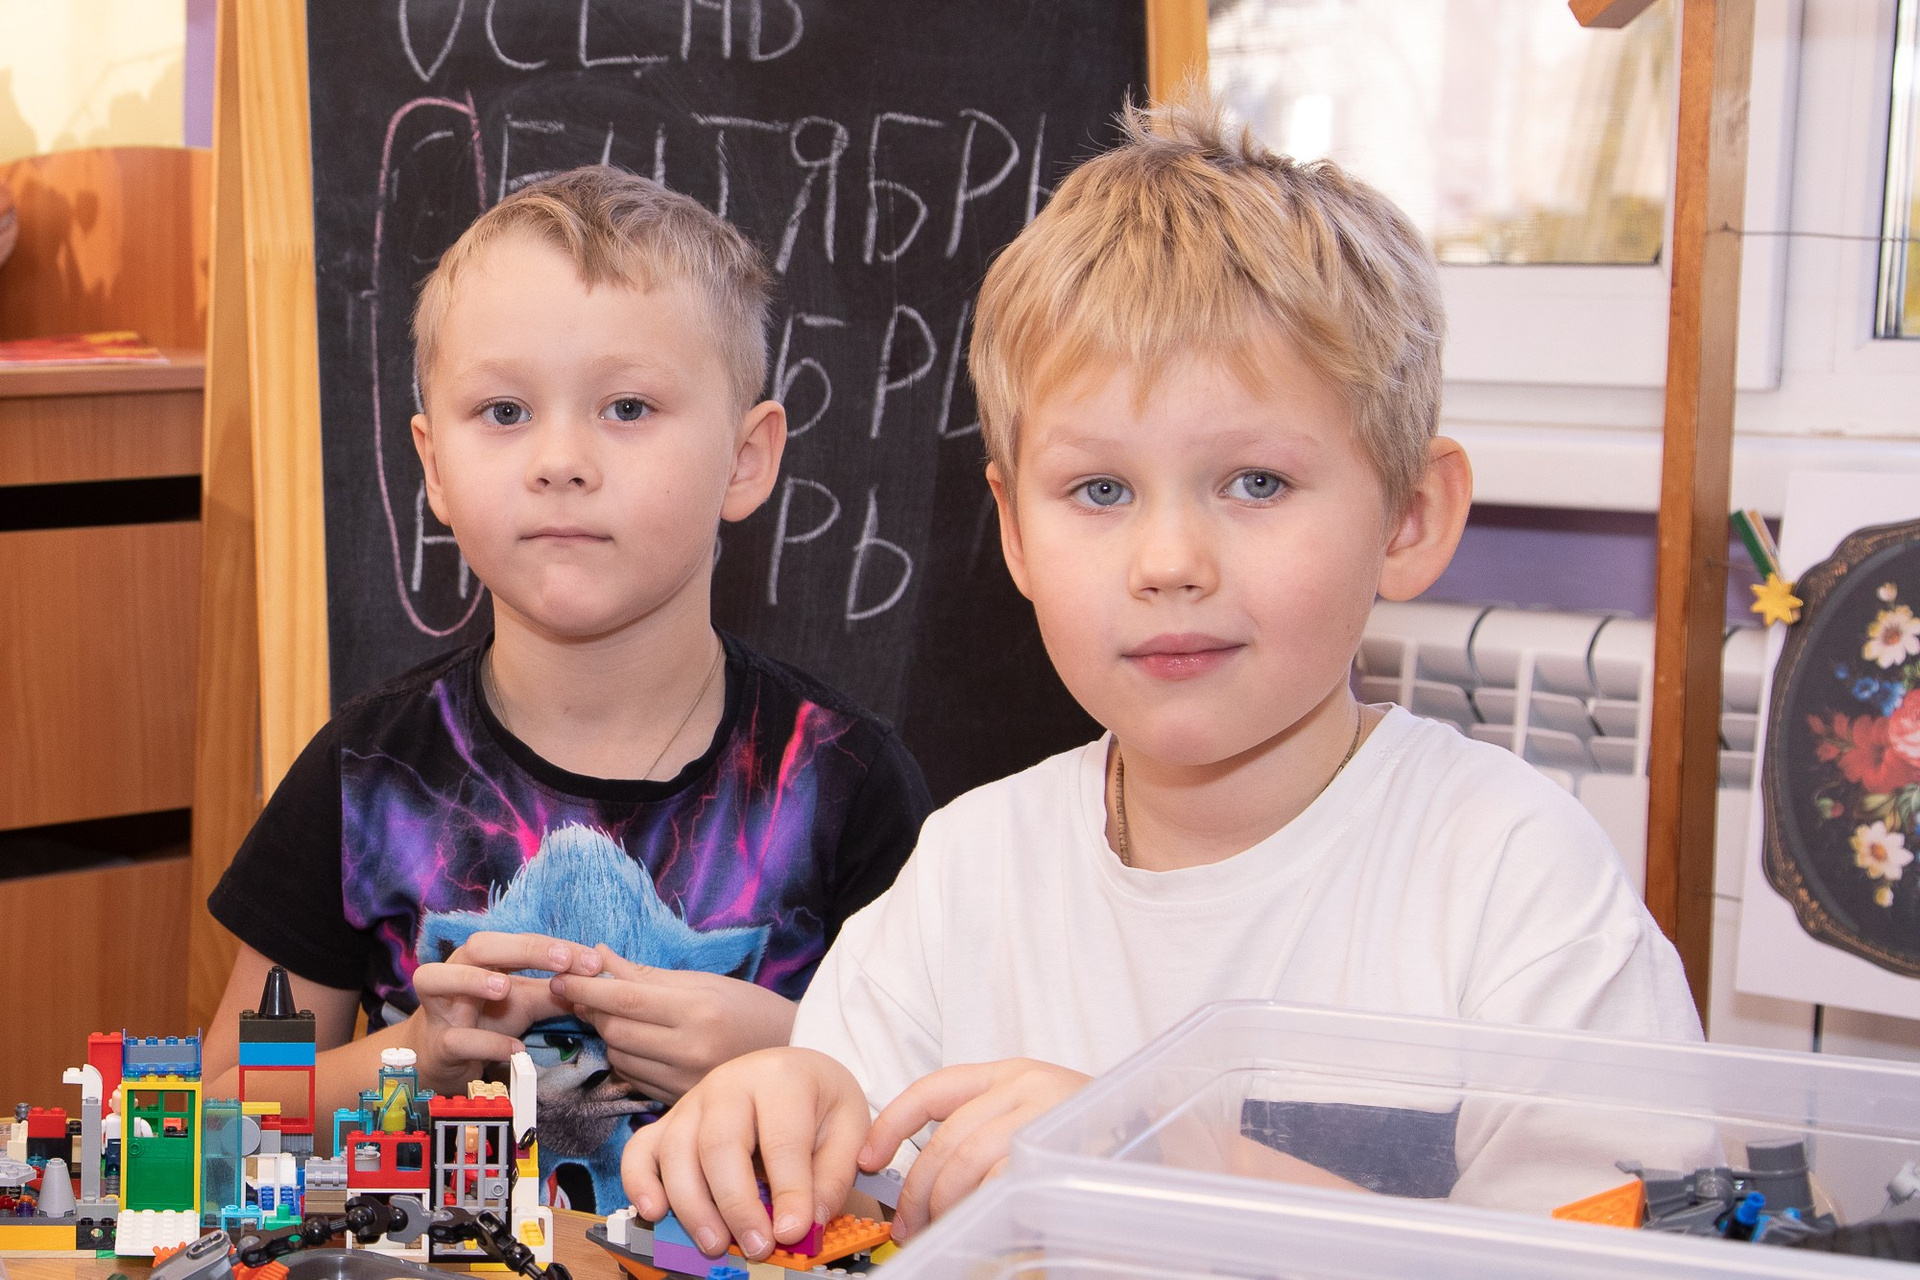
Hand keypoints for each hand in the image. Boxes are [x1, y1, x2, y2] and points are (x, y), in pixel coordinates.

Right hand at [407, 932, 602, 1091]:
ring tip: (506, 988)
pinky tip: (515, 1050)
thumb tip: (596, 983)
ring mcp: (440, 1008)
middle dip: (521, 949)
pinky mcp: (437, 1044)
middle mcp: (455, 972)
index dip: (556, 948)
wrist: (442, 1059)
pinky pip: (455, 1039)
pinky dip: (486, 1043)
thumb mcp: (523, 1003)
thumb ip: (555, 993)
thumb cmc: (483, 1021)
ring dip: (472, 980)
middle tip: (562, 961)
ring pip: (436, 979)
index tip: (593, 961)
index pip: (520, 942)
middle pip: (478, 946)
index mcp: (482, 959)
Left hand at [551, 944, 797, 1104]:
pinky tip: (635, 1044)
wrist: (791, 1052)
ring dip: (607, 1035)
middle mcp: (689, 1048)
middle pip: (615, 1030)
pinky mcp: (682, 1101)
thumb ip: (646, 974)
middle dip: (592, 1009)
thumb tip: (597, 955)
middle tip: (582, 992)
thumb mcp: (702, 982)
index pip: (624, 997)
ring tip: (613, 1016)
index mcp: (696, 1009)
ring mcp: (685, 1080)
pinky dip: (625, 1059)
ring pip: (620, 1057)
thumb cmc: (748, 1007)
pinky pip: (635, 1079)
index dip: (586, 987)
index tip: (560, 975)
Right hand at [621, 1047, 869, 1262]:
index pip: (782, 1139)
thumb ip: (834, 1174)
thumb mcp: (848, 1126)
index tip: (794, 1233)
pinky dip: (639, 1182)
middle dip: (736, 1203)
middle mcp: (730, 1083)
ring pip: (677, 1152)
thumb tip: (809, 1222)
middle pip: (720, 1144)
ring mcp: (693, 1102)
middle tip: (756, 1247)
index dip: (788, 1190)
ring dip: (692, 1205)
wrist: (791, 1070)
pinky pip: (640, 1149)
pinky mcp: (669, 1121)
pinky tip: (654, 1213)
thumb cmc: (819, 1101)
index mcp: (782, 1079)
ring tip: (715, 1245)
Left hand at [862, 1058, 1089, 1240]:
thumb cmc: (1095, 1139)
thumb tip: (932, 1174)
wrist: (1166, 1146)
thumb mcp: (1038, 1117)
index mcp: (1012, 1073)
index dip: (891, 1123)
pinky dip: (978, 1208)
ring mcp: (1042, 1114)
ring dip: (941, 1205)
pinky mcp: (1057, 1146)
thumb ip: (989, 1130)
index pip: (933, 1088)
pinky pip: (998, 1181)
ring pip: (964, 1162)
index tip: (868, 1157)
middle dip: (916, 1189)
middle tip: (908, 1226)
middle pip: (944, 1138)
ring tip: (938, 1231)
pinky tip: (978, 1224)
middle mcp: (1024, 1084)